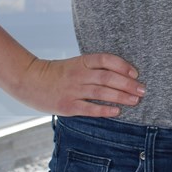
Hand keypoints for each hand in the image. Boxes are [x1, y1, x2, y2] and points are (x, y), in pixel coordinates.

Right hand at [12, 53, 145, 116]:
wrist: (28, 80)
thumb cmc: (57, 73)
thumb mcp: (76, 64)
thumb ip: (94, 68)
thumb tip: (122, 75)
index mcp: (81, 61)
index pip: (106, 60)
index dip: (122, 66)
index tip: (136, 73)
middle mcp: (78, 74)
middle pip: (107, 77)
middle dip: (128, 84)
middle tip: (142, 90)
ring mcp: (72, 90)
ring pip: (101, 92)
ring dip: (121, 97)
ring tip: (135, 101)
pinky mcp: (67, 106)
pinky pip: (89, 108)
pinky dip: (104, 110)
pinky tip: (117, 111)